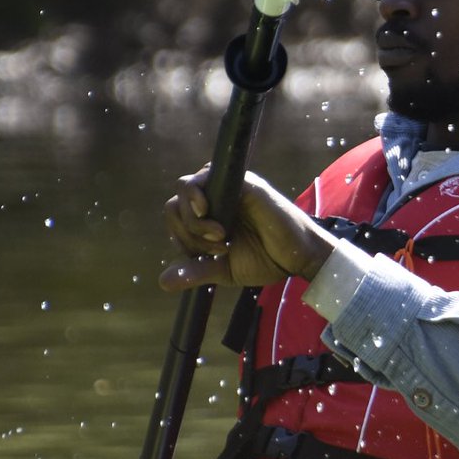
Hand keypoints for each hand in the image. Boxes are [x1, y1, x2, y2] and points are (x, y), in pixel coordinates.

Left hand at [159, 167, 335, 291]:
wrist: (296, 257)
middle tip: (218, 248)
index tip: (206, 257)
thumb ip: (195, 271)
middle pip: (174, 206)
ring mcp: (226, 187)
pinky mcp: (240, 181)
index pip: (174, 220)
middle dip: (188, 234)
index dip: (182, 240)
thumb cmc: (263, 260)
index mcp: (206, 217)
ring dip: (194, 220)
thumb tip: (162, 282)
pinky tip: (210, 217)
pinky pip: (205, 176)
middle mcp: (213, 198)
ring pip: (184, 189)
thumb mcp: (222, 270)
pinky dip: (198, 197)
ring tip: (221, 237)